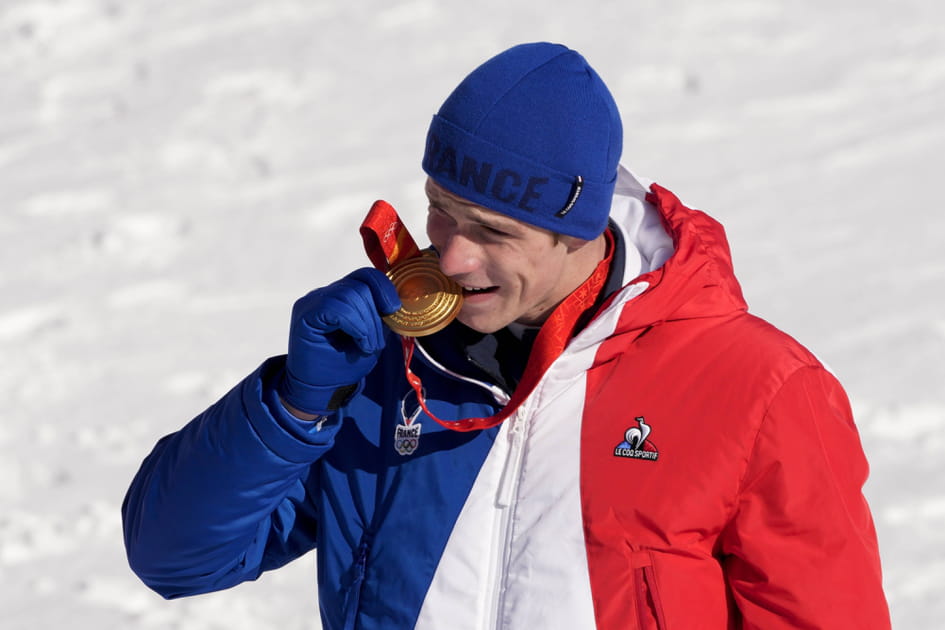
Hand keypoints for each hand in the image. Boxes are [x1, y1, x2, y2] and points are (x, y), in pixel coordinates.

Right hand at [278, 267, 400, 414]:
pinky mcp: (305, 314)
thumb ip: (378, 316)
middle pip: (360, 285)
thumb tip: (395, 302)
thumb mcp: (370, 337)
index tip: (393, 310)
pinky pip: (337, 308)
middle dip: (376, 315)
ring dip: (367, 324)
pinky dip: (355, 326)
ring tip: (366, 346)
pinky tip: (358, 343)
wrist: (319, 391)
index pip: (364, 276)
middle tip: (375, 343)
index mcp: (339, 295)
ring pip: (350, 295)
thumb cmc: (342, 365)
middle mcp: (323, 294)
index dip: (383, 288)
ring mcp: (312, 302)